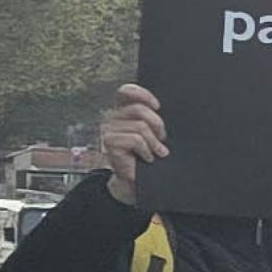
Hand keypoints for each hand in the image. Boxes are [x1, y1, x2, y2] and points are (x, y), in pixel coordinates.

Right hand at [100, 84, 167, 205]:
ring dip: (154, 142)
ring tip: (156, 152)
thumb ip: (154, 119)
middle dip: (157, 124)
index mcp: (123, 111)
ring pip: (140, 126)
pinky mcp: (109, 142)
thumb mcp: (154, 133)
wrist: (136, 180)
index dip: (142, 94)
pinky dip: (147, 150)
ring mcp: (108, 129)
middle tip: (162, 138)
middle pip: (139, 109)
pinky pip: (136, 140)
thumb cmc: (148, 154)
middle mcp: (113, 117)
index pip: (126, 91)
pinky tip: (147, 158)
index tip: (158, 106)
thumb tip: (163, 109)